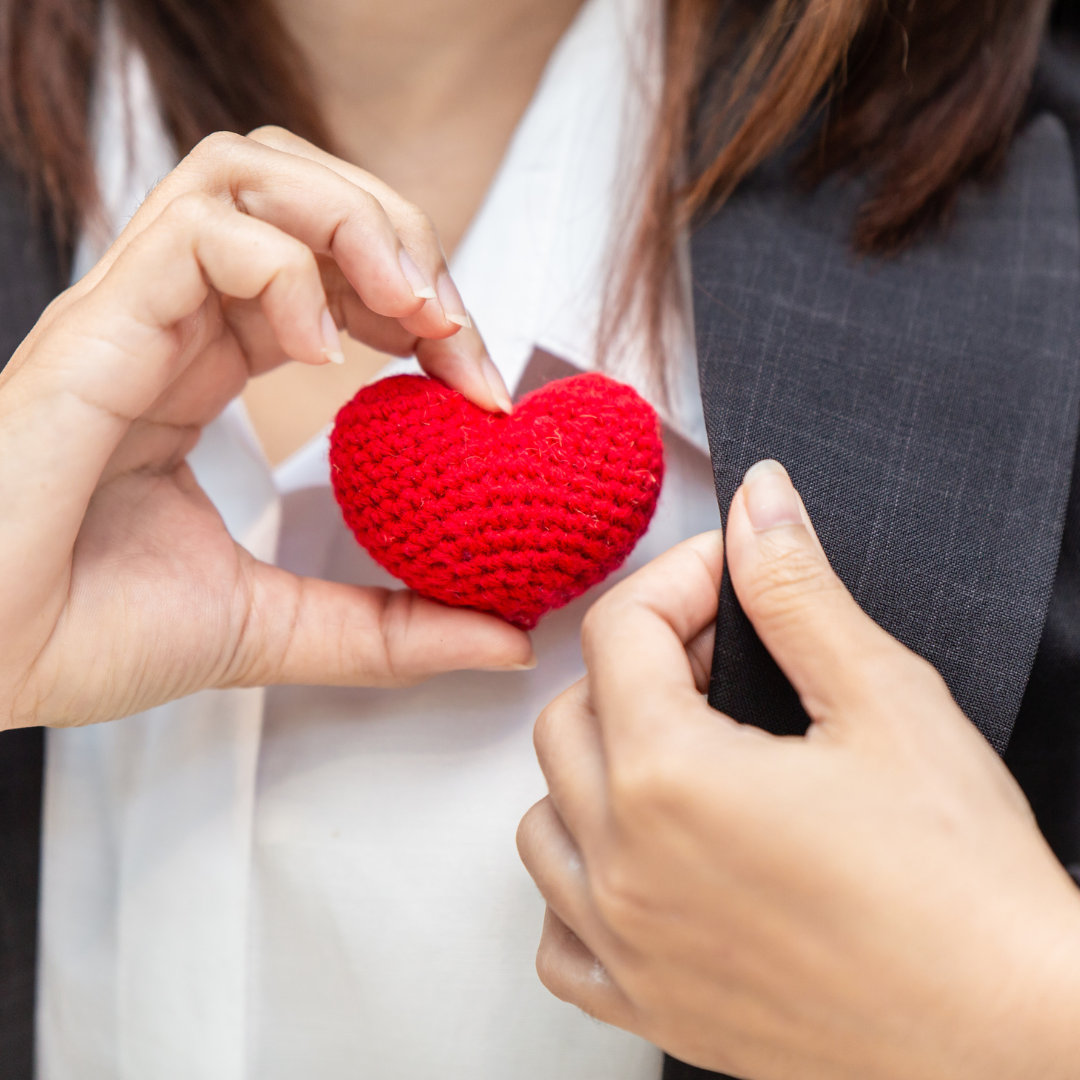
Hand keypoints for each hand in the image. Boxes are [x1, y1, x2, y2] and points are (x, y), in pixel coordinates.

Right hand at [0, 126, 530, 730]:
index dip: (425, 307)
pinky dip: (285, 267)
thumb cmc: (85, 634)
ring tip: (412, 311)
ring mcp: (130, 314)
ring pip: (248, 170)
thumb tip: (509, 638)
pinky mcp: (96, 330)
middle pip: (300, 190)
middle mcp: (171, 321)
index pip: (331, 273)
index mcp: (204, 365)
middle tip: (458, 334)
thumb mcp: (278, 628)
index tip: (482, 388)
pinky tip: (324, 352)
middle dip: (406, 241)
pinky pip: (200, 232)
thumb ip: (392, 629)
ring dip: (357, 223)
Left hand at [518, 460, 1079, 1079]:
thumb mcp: (884, 702)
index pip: (619, 630)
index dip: (675, 579)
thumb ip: (797, 591)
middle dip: (638, 663)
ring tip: (681, 753)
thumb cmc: (964, 886)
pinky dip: (580, 881)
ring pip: (545, 815)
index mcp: (671, 777)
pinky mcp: (649, 1006)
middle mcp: (626, 863)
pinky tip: (643, 859)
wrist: (1013, 1038)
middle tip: (719, 658)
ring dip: (597, 764)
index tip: (726, 575)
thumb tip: (759, 506)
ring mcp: (628, 943)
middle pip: (569, 713)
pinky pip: (558, 934)